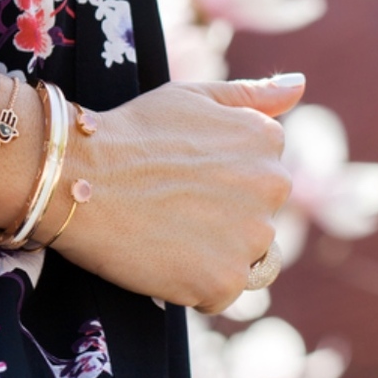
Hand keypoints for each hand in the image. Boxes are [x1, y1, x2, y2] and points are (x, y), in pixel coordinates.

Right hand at [52, 74, 304, 312]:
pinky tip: (160, 257)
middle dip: (222, 217)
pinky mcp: (225, 281)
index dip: (217, 179)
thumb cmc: (128, 131)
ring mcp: (252, 238)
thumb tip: (300, 85)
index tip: (181, 175)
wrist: (77, 176)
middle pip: (256, 217)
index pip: (261, 175)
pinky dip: (193, 283)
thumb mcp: (189, 96)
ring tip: (164, 231)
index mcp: (266, 140)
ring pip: (244, 257)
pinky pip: (220, 292)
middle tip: (168, 205)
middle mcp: (273, 187)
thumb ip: (250, 95)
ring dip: (212, 252)